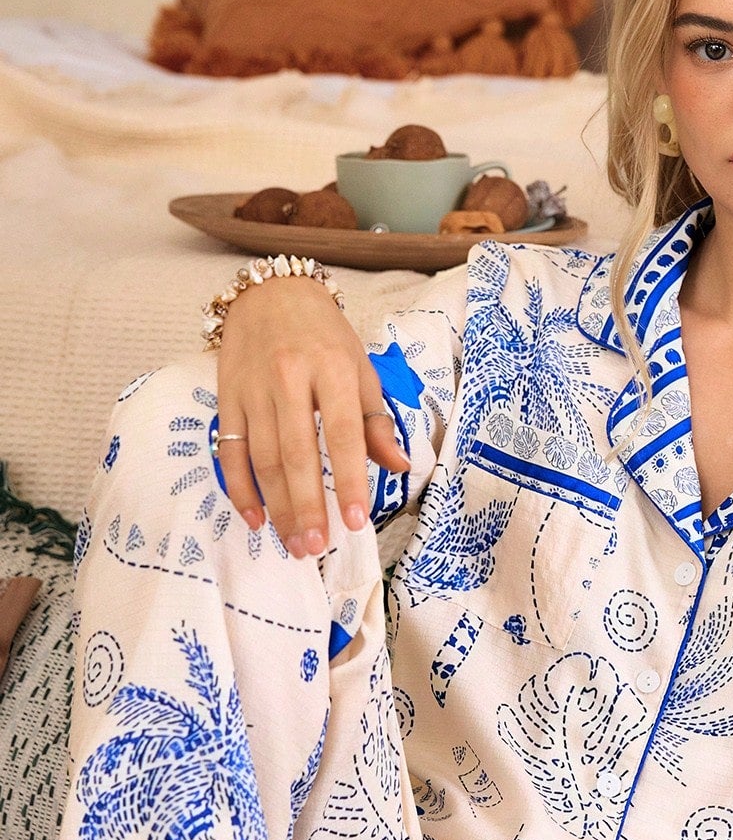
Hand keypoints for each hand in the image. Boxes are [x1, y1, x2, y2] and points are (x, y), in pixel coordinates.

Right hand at [214, 276, 409, 555]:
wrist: (271, 293)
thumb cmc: (325, 336)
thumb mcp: (360, 368)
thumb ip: (376, 421)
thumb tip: (398, 466)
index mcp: (332, 370)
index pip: (343, 434)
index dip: (349, 480)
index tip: (356, 520)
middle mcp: (289, 378)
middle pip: (296, 453)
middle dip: (307, 504)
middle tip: (316, 545)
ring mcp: (253, 389)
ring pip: (262, 457)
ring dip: (277, 505)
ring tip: (294, 542)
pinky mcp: (226, 396)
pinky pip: (229, 450)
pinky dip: (240, 487)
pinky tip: (256, 517)